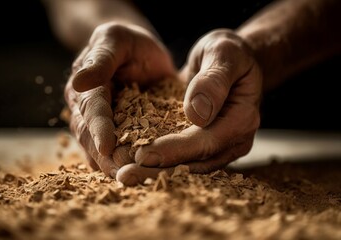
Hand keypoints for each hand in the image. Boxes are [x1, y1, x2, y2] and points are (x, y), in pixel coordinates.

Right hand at [64, 22, 175, 176]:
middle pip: (91, 136)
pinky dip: (122, 163)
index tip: (107, 146)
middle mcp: (87, 109)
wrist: (141, 53)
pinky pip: (115, 152)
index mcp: (85, 87)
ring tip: (129, 179)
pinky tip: (136, 174)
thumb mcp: (116, 40)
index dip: (98, 128)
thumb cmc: (129, 44)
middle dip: (105, 155)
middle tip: (122, 173)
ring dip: (112, 165)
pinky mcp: (115, 133)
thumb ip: (100, 59)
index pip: (91, 110)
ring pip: (100, 149)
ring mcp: (99, 124)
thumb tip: (77, 82)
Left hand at [117, 29, 261, 184]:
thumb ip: (213, 80)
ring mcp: (219, 146)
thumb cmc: (228, 53)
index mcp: (241, 119)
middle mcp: (233, 140)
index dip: (175, 151)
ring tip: (124, 175)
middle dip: (158, 170)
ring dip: (154, 172)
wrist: (232, 62)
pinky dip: (158, 162)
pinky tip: (132, 162)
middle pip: (194, 162)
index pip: (206, 142)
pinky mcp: (205, 145)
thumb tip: (197, 115)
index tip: (142, 156)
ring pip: (186, 166)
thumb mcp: (223, 53)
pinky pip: (182, 158)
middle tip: (125, 177)